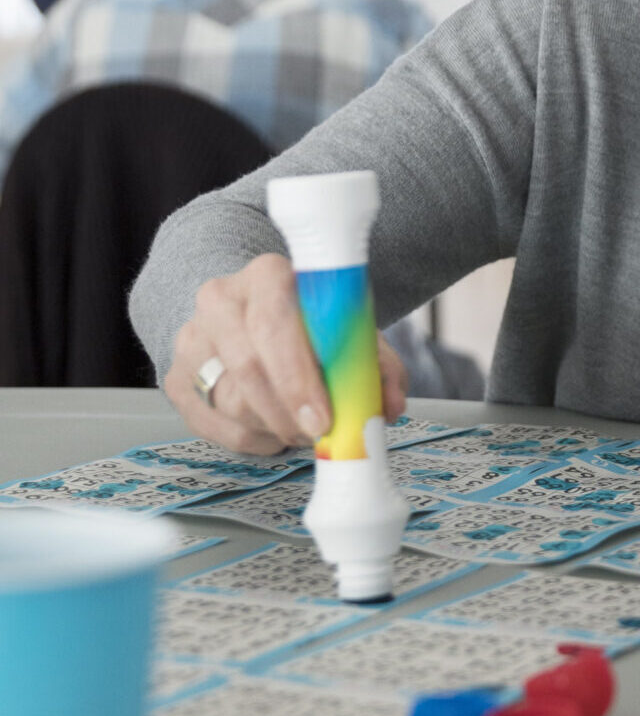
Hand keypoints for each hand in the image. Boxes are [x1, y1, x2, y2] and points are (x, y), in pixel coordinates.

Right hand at [161, 253, 407, 454]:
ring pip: (230, 402)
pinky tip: (274, 429)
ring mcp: (190, 340)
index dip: (299, 377)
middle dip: (288, 412)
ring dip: (275, 427)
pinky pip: (213, 425)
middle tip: (318, 434)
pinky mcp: (175, 378)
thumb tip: (387, 406)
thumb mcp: (350, 333)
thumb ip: (377, 366)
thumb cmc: (310, 326)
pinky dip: (253, 438)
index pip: (275, 324)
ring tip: (303, 427)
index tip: (323, 417)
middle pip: (248, 367)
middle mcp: (219, 301)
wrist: (255, 316)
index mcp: (267, 276)